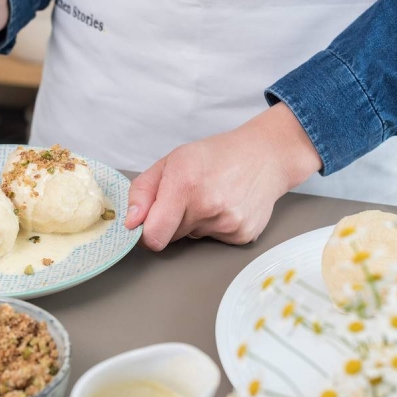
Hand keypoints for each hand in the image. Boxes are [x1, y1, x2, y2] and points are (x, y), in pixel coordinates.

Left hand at [124, 103, 322, 249]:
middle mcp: (207, 206)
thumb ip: (142, 191)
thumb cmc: (215, 156)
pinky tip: (225, 206)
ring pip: (190, 238)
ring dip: (193, 223)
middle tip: (187, 198)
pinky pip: (213, 240)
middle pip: (169, 236)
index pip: (153, 235)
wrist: (265, 155)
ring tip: (210, 197)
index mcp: (184, 184)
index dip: (145, 233)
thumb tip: (131, 223)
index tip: (147, 224)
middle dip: (170, 222)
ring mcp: (228, 223)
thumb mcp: (170, 161)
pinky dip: (214, 227)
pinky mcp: (243, 235)